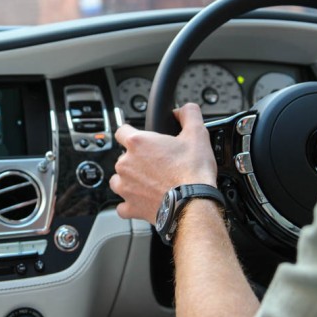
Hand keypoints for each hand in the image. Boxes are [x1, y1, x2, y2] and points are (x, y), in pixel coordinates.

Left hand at [110, 103, 216, 223]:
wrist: (193, 204)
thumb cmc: (193, 172)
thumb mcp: (197, 134)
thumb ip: (189, 115)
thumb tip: (185, 109)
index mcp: (138, 143)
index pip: (122, 130)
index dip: (132, 132)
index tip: (141, 138)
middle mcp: (126, 164)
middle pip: (124, 157)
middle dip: (138, 159)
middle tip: (158, 164)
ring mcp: (125, 186)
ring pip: (119, 180)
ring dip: (131, 180)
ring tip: (150, 182)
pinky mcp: (130, 207)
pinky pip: (123, 206)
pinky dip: (131, 203)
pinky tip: (143, 201)